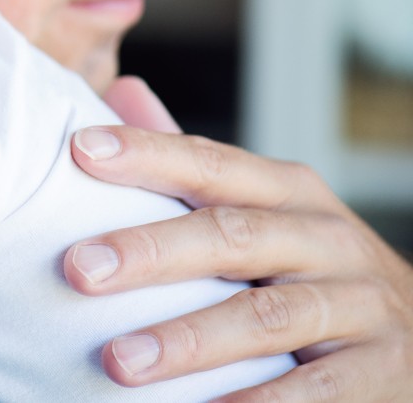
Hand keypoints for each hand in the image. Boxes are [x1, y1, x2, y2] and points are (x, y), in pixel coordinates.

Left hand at [66, 76, 412, 400]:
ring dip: (188, 339)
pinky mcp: (382, 368)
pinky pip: (315, 392)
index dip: (147, 154)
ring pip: (268, 316)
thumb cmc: (304, 264)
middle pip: (232, 236)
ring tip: (118, 361)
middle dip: (150, 251)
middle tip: (78, 269)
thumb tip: (119, 89)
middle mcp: (328, 238)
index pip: (209, 164)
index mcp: (288, 192)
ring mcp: (362, 303)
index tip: (80, 151)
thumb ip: (190, 162)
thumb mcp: (259, 206)